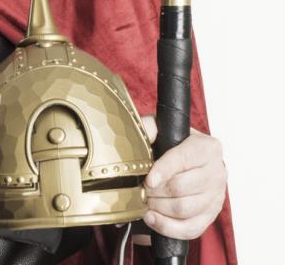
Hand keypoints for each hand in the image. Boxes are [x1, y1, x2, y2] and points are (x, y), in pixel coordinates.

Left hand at [131, 115, 226, 242]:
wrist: (192, 165)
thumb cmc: (174, 147)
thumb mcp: (163, 131)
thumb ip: (150, 127)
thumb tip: (139, 132)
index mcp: (207, 148)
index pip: (183, 159)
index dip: (162, 170)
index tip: (148, 179)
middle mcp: (217, 172)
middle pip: (181, 188)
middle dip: (154, 191)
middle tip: (140, 189)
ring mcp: (216, 196)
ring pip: (184, 209)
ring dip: (158, 208)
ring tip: (144, 201)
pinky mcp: (210, 216)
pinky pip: (190, 228)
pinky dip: (167, 227)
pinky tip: (152, 218)